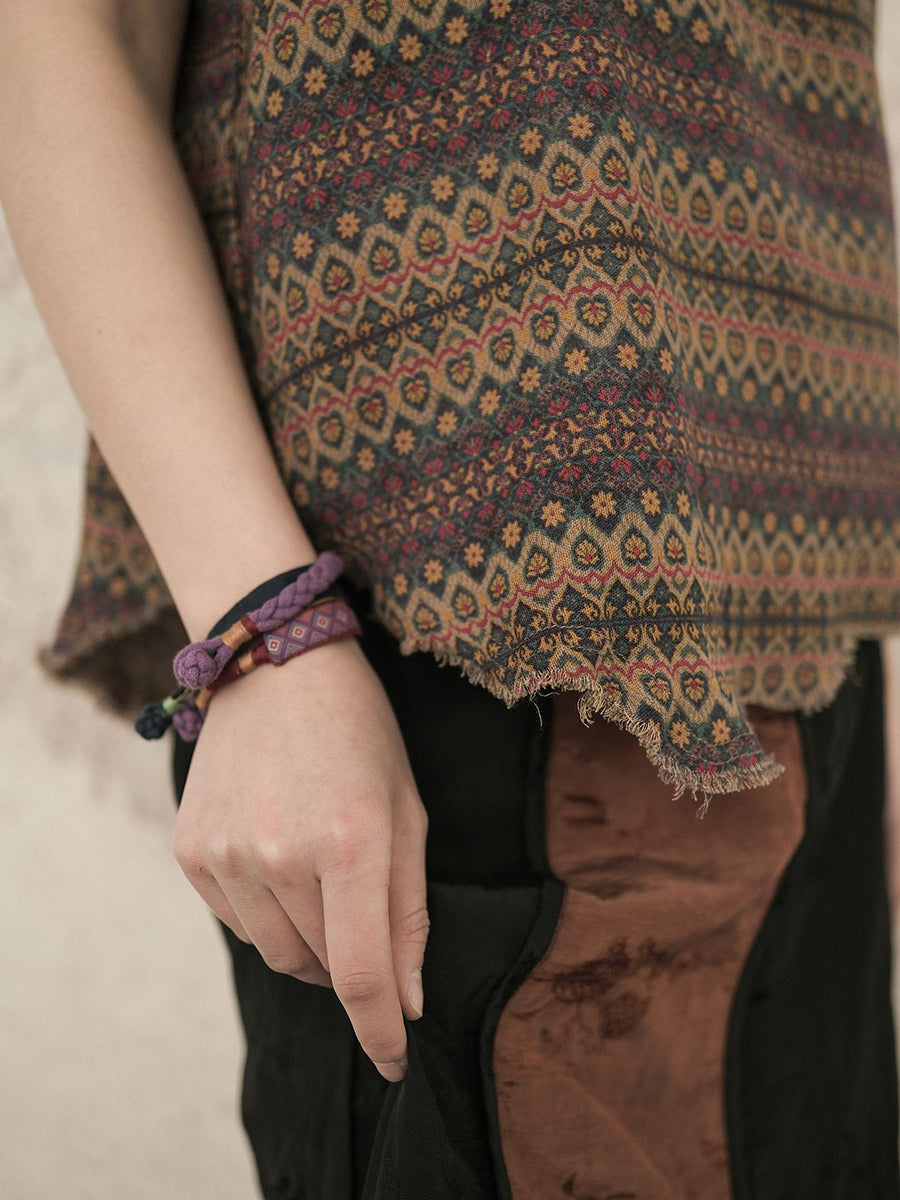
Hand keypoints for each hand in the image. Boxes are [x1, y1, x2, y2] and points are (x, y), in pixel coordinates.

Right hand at [171, 635, 428, 1082]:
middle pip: (322, 967)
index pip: (363, 975)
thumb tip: (406, 1001)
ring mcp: (226, 854)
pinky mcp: (192, 851)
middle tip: (363, 900)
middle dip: (355, 959)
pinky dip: (269, 911)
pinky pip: (240, 923)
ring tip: (321, 871)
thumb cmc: (360, 735)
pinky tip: (280, 857)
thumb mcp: (408, 812)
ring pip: (279, 952)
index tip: (395, 1061)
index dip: (382, 1031)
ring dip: (311, 938)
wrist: (275, 666)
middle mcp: (279, 855)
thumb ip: (409, 911)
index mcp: (349, 842)